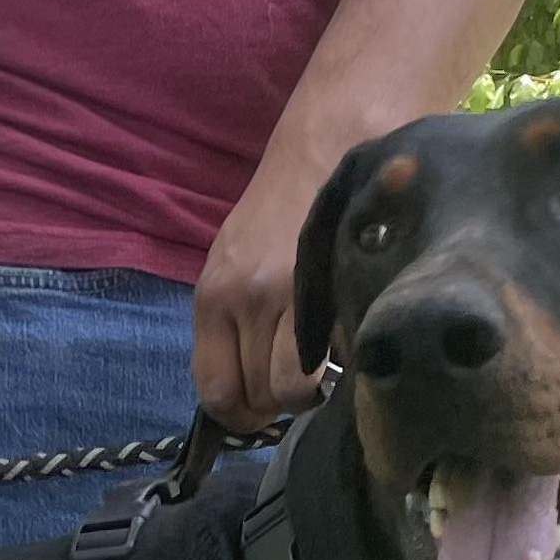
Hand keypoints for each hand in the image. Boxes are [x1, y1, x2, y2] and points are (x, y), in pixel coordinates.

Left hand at [192, 143, 334, 431]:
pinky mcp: (342, 293)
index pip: (215, 390)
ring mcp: (297, 297)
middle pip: (258, 398)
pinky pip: (338, 363)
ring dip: (310, 391)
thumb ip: (232, 327)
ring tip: (322, 365)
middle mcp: (250, 300)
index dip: (239, 415)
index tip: (259, 412)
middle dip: (277, 404)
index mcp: (215, 297)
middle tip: (297, 381)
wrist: (333, 145)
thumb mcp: (233, 265)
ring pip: (295, 390)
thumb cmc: (281, 211)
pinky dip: (343, 367)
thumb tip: (248, 395)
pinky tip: (345, 345)